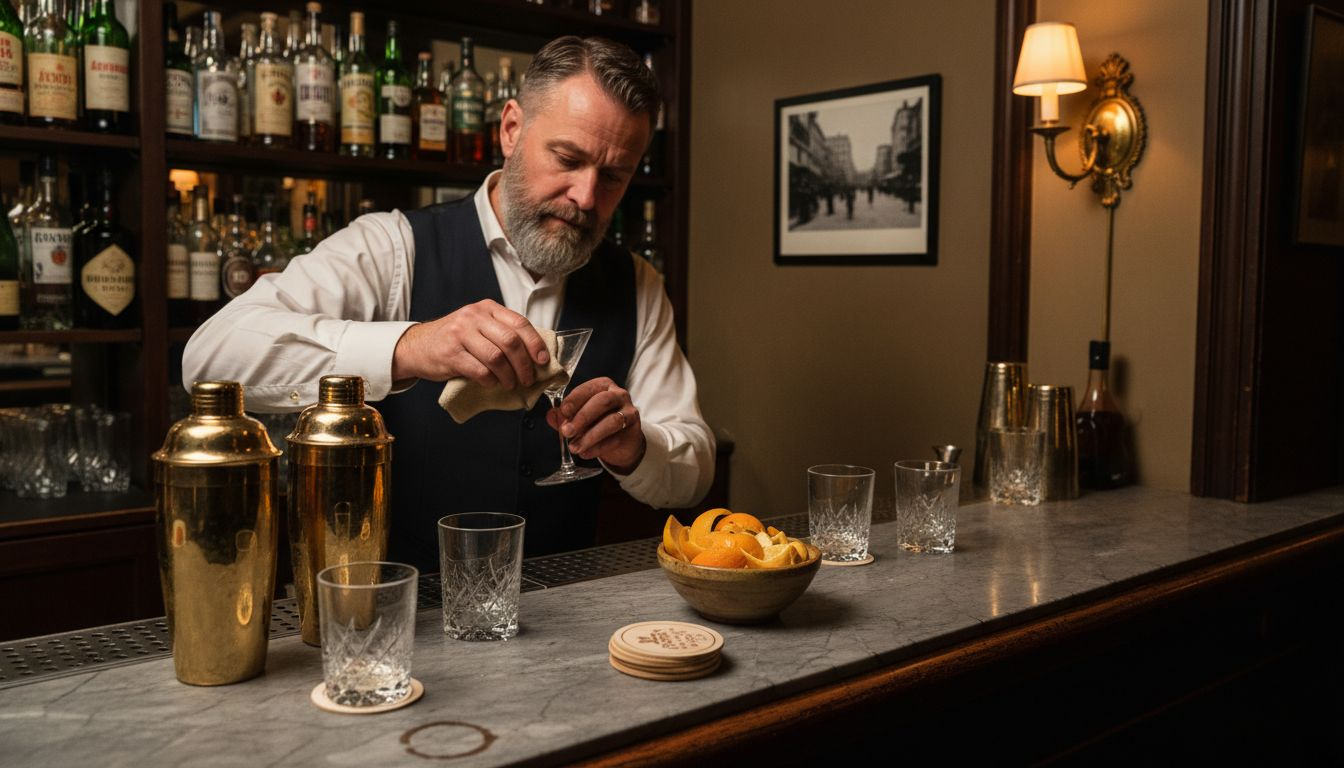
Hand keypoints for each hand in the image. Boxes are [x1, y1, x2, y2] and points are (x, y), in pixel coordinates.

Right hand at [391, 299, 549, 387]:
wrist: (417, 346)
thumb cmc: (455, 339)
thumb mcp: (478, 326)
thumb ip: (501, 332)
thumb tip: (535, 354)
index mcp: (486, 308)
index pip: (519, 323)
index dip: (535, 344)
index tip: (543, 361)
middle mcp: (473, 317)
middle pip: (510, 342)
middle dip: (524, 365)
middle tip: (528, 379)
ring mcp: (460, 334)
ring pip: (497, 357)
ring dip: (509, 376)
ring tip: (511, 384)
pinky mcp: (450, 354)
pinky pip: (480, 371)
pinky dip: (490, 381)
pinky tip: (492, 383)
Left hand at [546, 377, 645, 473]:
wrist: (623, 440)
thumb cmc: (598, 422)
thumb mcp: (579, 417)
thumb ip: (564, 416)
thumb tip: (551, 415)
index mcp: (603, 386)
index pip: (588, 388)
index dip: (574, 400)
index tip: (563, 413)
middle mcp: (618, 395)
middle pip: (602, 402)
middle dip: (582, 417)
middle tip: (567, 432)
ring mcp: (629, 412)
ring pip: (611, 422)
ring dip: (590, 436)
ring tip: (574, 447)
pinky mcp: (633, 430)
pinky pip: (615, 439)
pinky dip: (598, 448)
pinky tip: (585, 453)